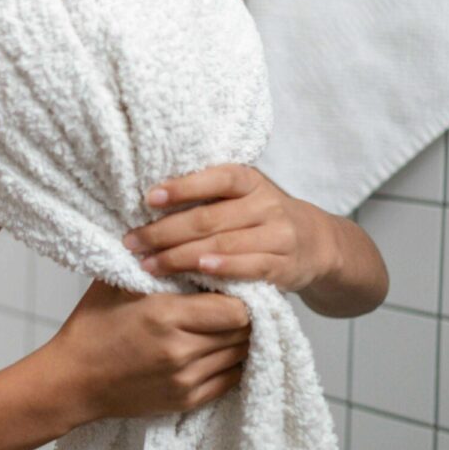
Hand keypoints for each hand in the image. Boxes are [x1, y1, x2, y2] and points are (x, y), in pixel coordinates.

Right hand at [46, 278, 251, 423]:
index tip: (232, 285)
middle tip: (235, 301)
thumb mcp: (116, 283)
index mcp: (165, 316)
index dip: (241, 295)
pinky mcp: (186, 400)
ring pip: (240, 355)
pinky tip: (218, 348)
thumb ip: (153, 262)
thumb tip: (184, 240)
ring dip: (238, 338)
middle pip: (243, 332)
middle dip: (244, 315)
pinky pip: (230, 380)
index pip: (235, 309)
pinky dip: (230, 362)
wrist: (72, 380)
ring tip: (226, 323)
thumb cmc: (92, 327)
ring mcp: (185, 380)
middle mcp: (181, 351)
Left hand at [121, 163, 338, 293]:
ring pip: (223, 244)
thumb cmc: (259, 217)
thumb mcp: (241, 196)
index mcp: (249, 181)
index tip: (148, 198)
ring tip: (148, 264)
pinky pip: (249, 267)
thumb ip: (206, 196)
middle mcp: (265, 204)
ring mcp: (278, 235)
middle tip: (132, 242)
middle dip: (164, 232)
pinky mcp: (284, 266)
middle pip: (209, 218)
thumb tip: (147, 200)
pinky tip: (197, 270)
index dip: (182, 187)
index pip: (215, 178)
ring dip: (179, 256)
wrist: (316, 243)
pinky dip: (222, 268)